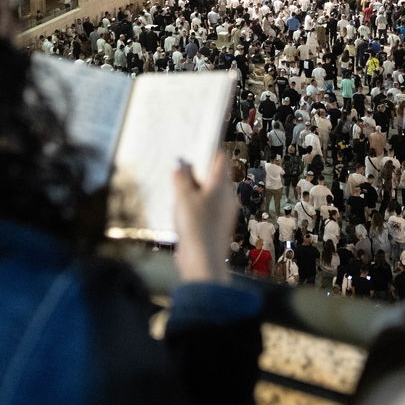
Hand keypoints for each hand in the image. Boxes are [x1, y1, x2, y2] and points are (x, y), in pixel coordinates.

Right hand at [173, 150, 236, 283]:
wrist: (203, 261)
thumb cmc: (197, 228)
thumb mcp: (183, 198)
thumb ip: (181, 177)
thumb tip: (181, 163)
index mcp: (222, 185)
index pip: (221, 159)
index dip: (210, 149)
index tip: (197, 142)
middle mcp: (227, 197)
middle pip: (213, 175)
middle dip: (197, 171)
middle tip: (179, 168)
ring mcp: (223, 212)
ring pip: (208, 192)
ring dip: (194, 190)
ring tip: (177, 191)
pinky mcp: (216, 225)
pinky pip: (206, 207)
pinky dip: (195, 204)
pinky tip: (181, 211)